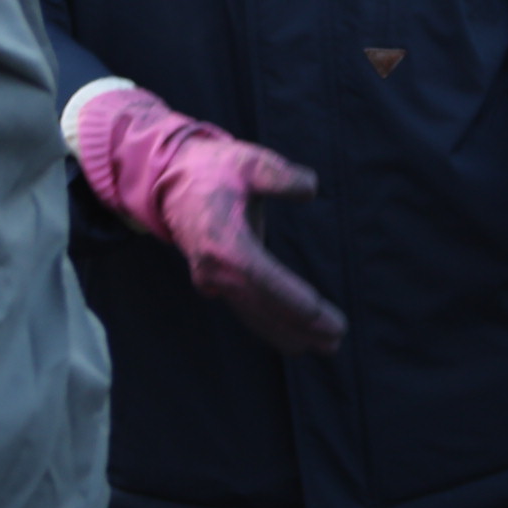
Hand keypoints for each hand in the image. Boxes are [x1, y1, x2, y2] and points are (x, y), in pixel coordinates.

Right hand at [79, 89, 347, 357]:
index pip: (258, 275)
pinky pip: (247, 309)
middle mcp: (213, 268)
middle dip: (297, 323)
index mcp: (220, 240)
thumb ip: (281, 176)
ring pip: (253, 313)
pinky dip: (272, 325)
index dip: (288, 296)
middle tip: (335, 339)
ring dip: (288, 332)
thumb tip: (308, 188)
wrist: (172, 180)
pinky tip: (297, 341)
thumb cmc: (216, 168)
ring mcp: (212, 279)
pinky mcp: (218, 282)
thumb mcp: (250, 161)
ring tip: (327, 347)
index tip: (319, 313)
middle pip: (259, 304)